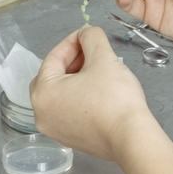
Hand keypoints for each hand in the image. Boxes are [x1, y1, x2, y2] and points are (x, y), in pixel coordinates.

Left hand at [30, 26, 150, 162]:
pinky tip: (99, 93)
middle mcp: (41, 114)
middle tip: (91, 53)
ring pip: (61, 95)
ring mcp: (55, 130)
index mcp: (43, 92)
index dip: (72, 42)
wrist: (131, 137)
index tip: (88, 34)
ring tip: (97, 71)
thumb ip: (92, 38)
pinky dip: (79, 98)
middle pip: (52, 77)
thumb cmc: (114, 98)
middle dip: (72, 61)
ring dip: (76, 79)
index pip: (53, 58)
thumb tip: (87, 33)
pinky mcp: (70, 140)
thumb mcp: (103, 59)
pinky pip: (69, 111)